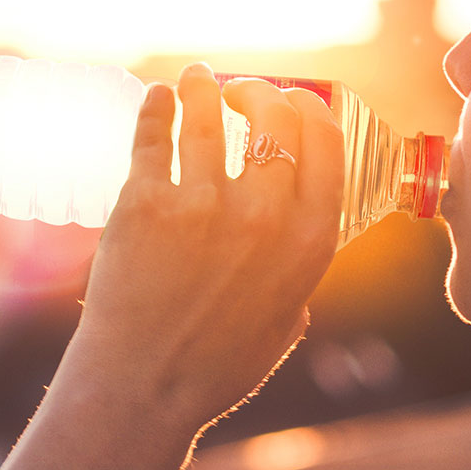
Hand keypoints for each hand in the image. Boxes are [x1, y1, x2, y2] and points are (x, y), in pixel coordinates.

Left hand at [62, 62, 344, 434]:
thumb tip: (301, 234)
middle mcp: (266, 213)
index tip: (295, 98)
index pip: (326, 141)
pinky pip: (155, 136)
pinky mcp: (145, 203)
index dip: (310, 107)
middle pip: (273, 117)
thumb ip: (300, 269)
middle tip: (240, 91)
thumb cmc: (217, 364)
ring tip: (195, 79)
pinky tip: (157, 98)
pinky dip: (156, 108)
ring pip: (208, 115)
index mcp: (311, 239)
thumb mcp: (287, 316)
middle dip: (259, 92)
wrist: (143, 390)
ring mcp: (203, 204)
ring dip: (202, 87)